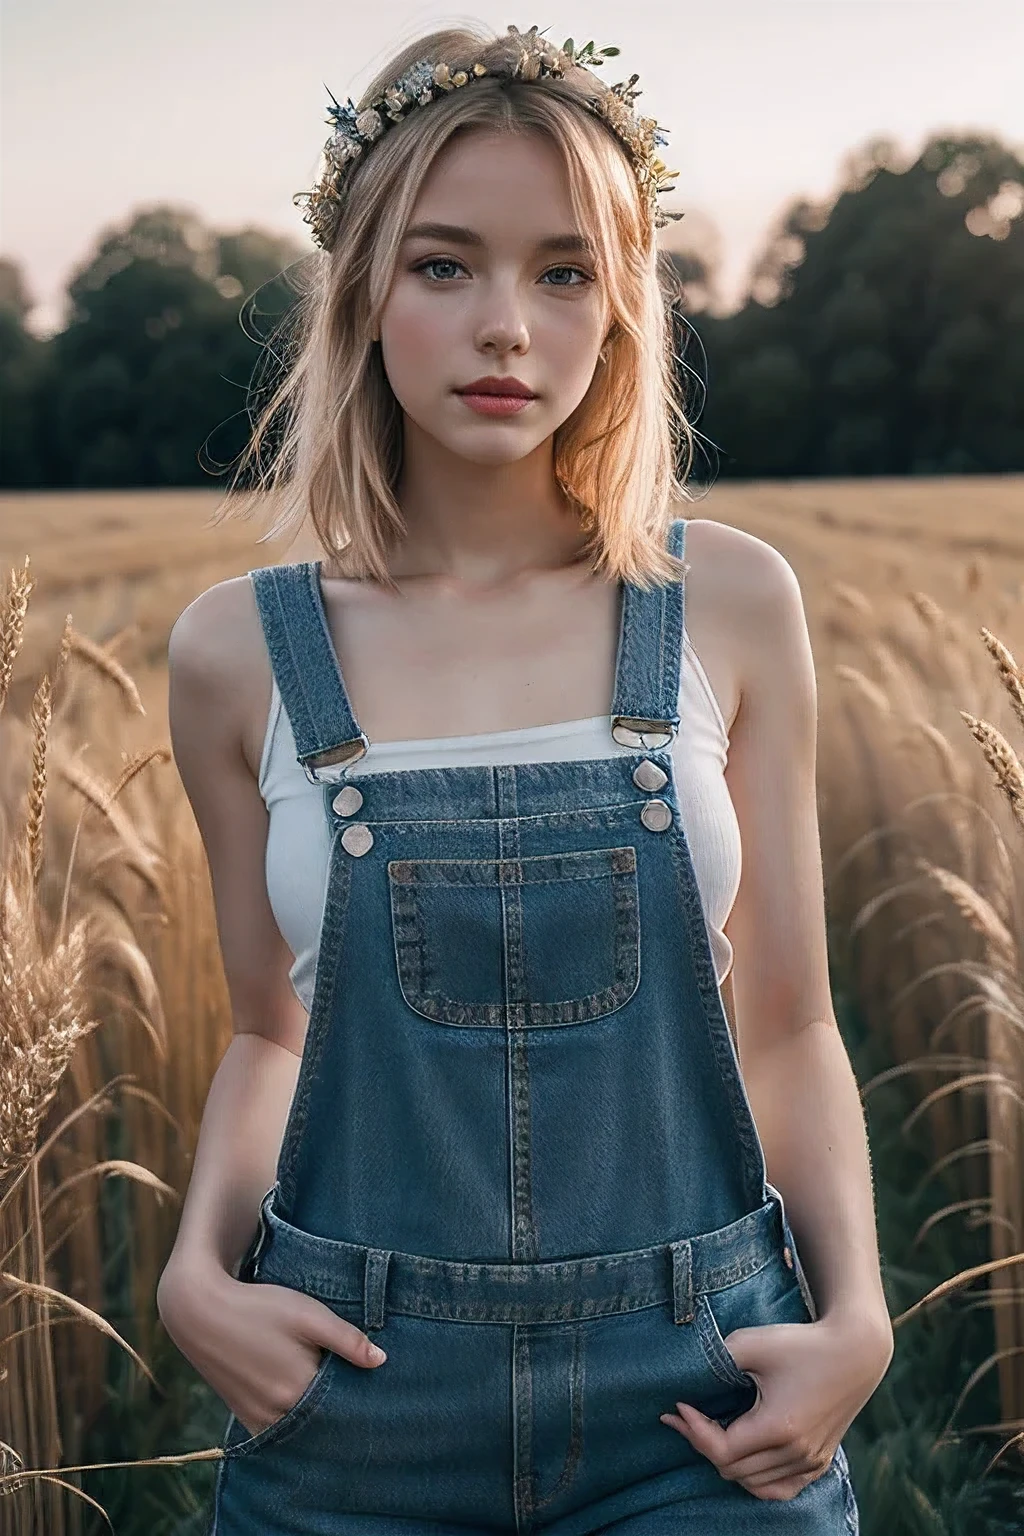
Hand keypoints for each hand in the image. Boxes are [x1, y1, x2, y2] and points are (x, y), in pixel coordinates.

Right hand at [157, 1260, 386, 1438]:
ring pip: (299, 1428)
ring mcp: (257, 1418)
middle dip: (340, 1411)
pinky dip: (293, 1420)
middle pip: (321, 1421)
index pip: (343, 1406)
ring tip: (331, 1395)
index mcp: (298, 1390)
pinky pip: (277, 1429)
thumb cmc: (259, 1307)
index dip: (359, 1396)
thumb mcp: (308, 1314)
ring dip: (315, 1417)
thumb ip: (346, 1339)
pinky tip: (302, 1403)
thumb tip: (381, 1361)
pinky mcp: (243, 1415)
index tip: (376, 1390)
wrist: (199, 1311)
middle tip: (358, 1394)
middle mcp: (277, 1414)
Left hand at [660, 1310, 892, 1499]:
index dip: (693, 1430)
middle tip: (685, 1415)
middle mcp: (796, 1453)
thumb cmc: (802, 1344)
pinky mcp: (819, 1463)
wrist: (855, 1351)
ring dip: (726, 1460)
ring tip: (709, 1430)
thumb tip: (686, 1376)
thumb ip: (716, 1359)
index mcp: (779, 1427)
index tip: (677, 1406)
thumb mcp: (753, 1343)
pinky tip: (742, 1454)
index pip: (721, 1451)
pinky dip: (755, 1480)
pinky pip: (779, 1489)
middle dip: (702, 1442)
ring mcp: (810, 1462)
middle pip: (732, 1469)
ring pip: (752, 1484)